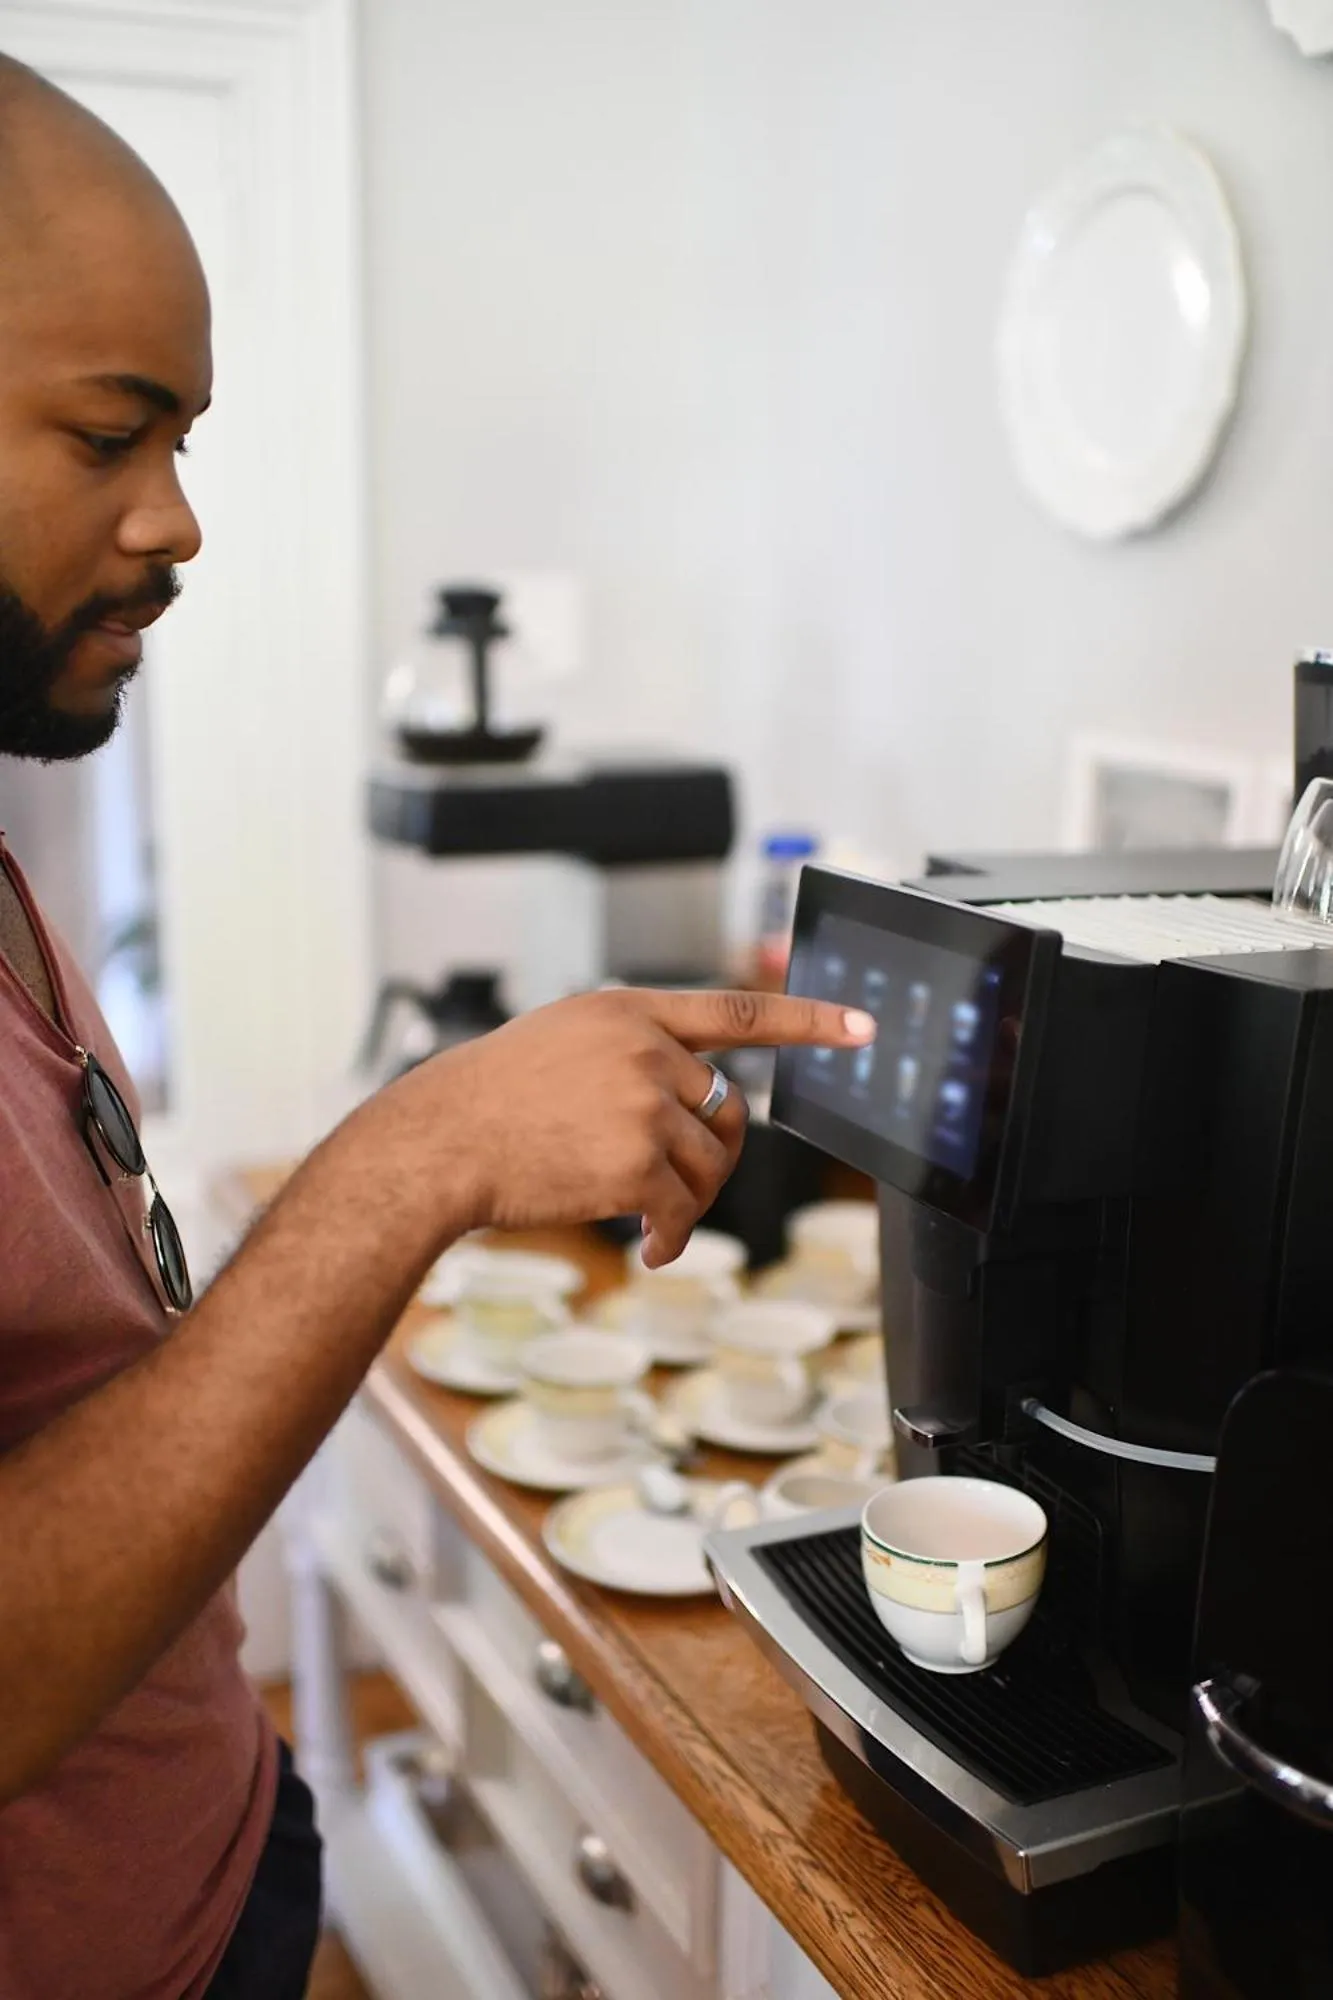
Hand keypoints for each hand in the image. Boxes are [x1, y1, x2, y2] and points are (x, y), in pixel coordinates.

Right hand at [411, 987, 874, 1264]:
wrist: (441, 1141)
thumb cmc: (492, 1097)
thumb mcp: (565, 1036)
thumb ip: (633, 1045)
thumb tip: (693, 1092)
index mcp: (629, 1011)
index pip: (738, 1010)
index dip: (807, 1019)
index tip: (862, 1026)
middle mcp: (643, 1050)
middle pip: (727, 1108)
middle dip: (713, 1153)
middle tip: (680, 1184)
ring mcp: (641, 1104)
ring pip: (711, 1163)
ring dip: (689, 1200)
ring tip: (650, 1217)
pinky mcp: (634, 1162)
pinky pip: (684, 1208)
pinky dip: (674, 1236)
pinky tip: (650, 1247)